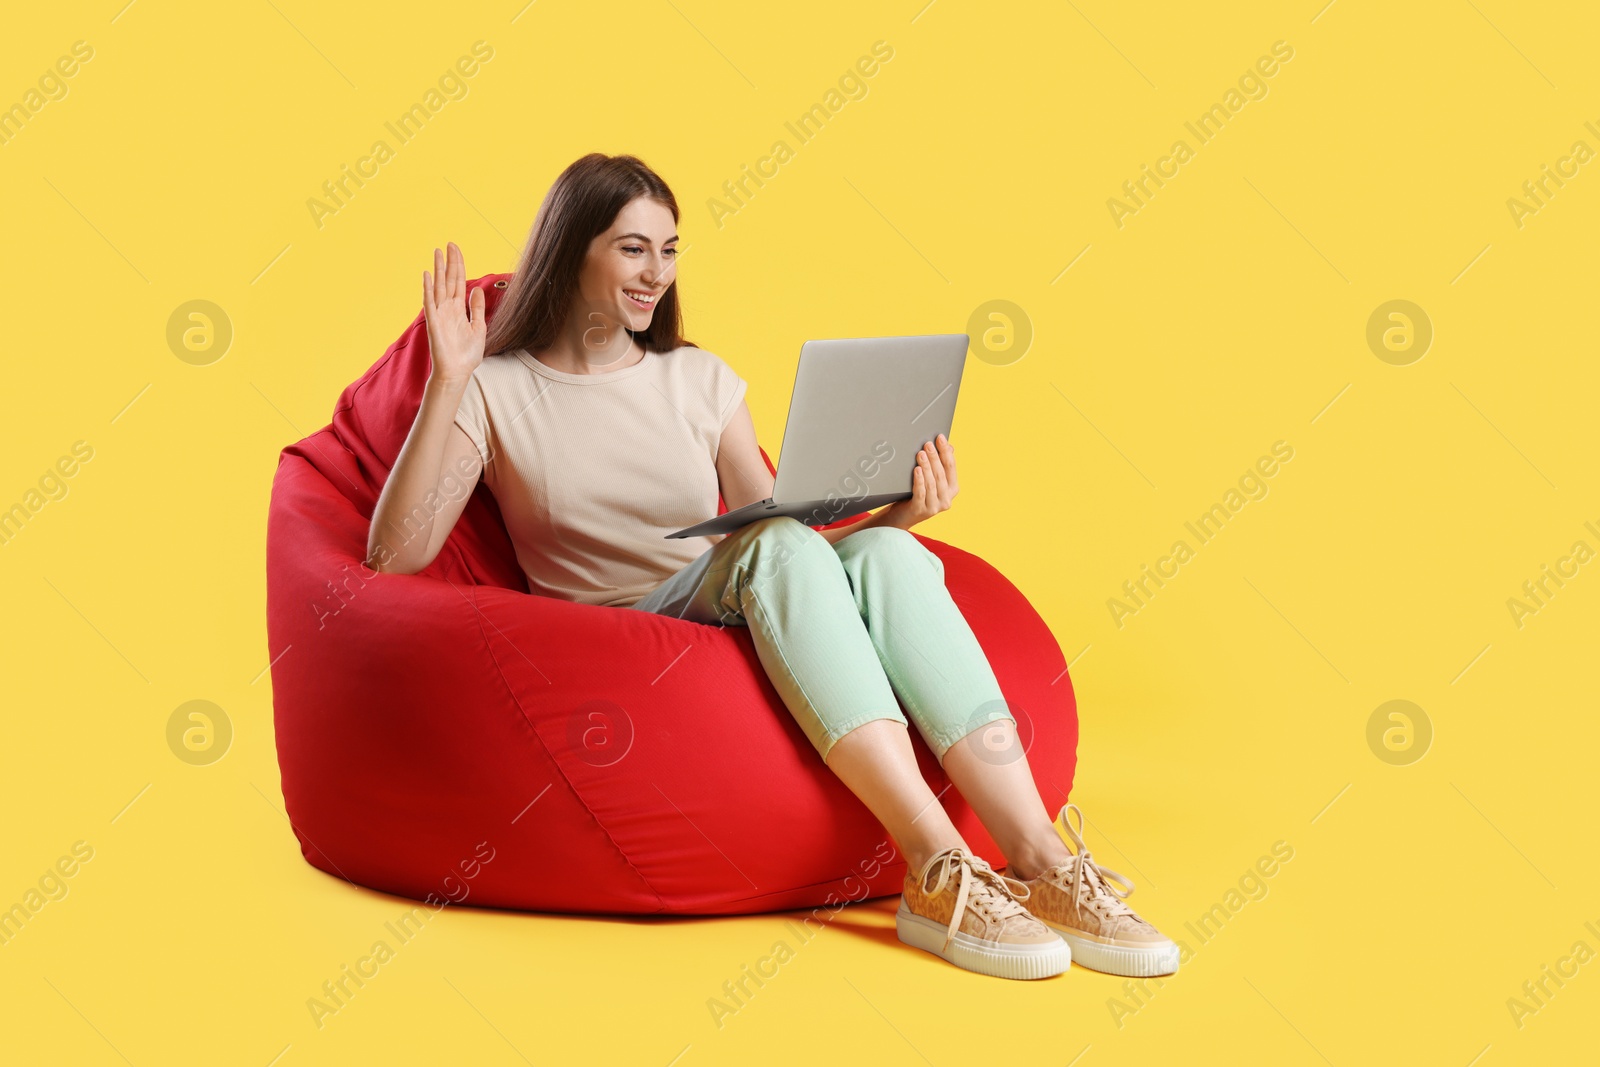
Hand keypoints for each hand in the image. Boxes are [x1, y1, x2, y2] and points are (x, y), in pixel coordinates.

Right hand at [423, 241, 486, 384]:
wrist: (458, 372)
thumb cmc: (467, 354)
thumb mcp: (479, 327)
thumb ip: (477, 308)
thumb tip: (477, 289)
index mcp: (458, 309)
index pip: (458, 282)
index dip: (458, 265)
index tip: (456, 249)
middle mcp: (448, 309)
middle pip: (448, 280)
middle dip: (449, 262)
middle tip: (449, 244)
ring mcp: (440, 315)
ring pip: (439, 287)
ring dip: (437, 270)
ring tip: (437, 252)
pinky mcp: (434, 323)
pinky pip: (430, 303)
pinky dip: (428, 289)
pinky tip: (427, 276)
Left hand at [881, 433, 957, 529]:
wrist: (901, 516)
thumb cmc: (916, 494)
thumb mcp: (930, 479)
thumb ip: (940, 465)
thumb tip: (949, 446)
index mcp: (952, 489)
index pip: (951, 467)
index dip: (945, 451)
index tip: (939, 437)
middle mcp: (946, 499)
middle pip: (941, 474)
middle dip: (935, 457)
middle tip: (927, 444)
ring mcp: (935, 507)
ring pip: (932, 483)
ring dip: (927, 466)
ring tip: (920, 454)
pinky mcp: (922, 511)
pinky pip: (921, 493)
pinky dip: (919, 480)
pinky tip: (917, 470)